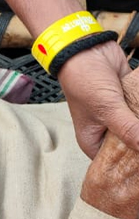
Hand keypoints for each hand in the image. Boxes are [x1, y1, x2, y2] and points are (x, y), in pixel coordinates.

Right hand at [80, 67, 138, 218]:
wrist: (86, 50)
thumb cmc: (85, 81)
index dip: (132, 168)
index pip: (115, 164)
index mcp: (92, 141)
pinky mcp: (130, 104)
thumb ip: (130, 131)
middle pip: (131, 148)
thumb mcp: (108, 110)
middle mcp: (106, 132)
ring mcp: (119, 118)